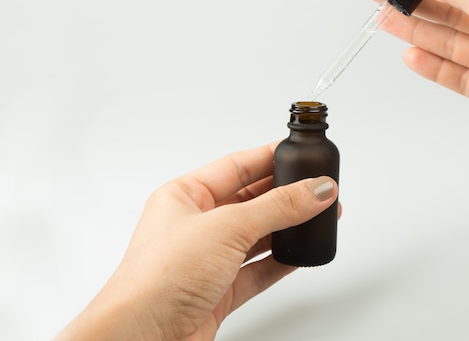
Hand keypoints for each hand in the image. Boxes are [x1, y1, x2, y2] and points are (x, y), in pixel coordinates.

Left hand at [54, 143, 338, 340]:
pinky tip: (299, 254)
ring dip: (287, 228)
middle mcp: (195, 226)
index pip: (236, 166)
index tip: (299, 153)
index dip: (270, 158)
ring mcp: (207, 260)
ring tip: (317, 216)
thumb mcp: (226, 228)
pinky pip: (257, 270)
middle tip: (317, 187)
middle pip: (250, 200)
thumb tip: (313, 189)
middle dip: (285, 194)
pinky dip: (280, 262)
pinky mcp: (218, 291)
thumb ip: (277, 207)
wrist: (142, 338)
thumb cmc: (156, 280)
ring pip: (256, 236)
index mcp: (184, 197)